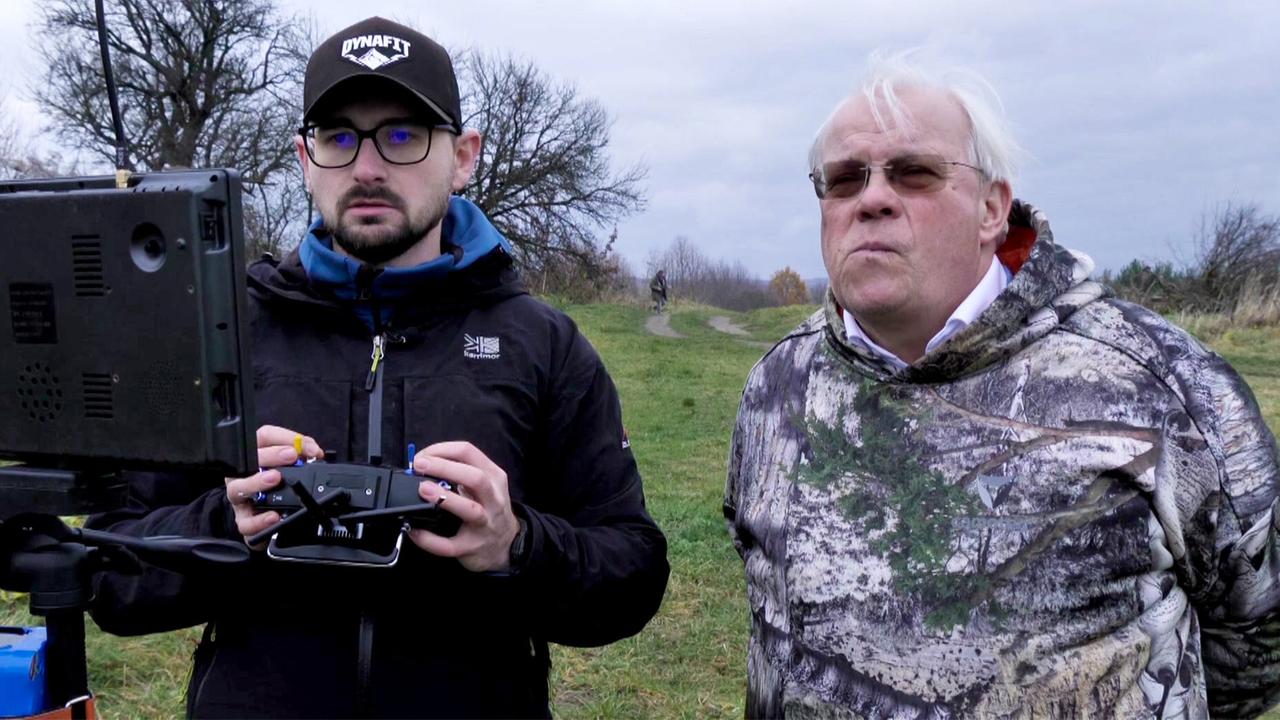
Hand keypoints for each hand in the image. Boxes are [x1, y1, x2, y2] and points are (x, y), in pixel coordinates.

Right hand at [224, 424, 321, 547]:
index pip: (264, 437)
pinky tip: (274, 516)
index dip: (285, 437)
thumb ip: (303, 455)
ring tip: (275, 479)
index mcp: (256, 457)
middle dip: (271, 454)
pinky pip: (245, 523)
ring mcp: (241, 499)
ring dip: (256, 481)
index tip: (305, 447)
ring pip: (238, 488)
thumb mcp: (292, 468)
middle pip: (248, 459)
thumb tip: (314, 452)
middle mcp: (243, 475)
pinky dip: (259, 520)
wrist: (268, 519)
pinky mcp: (244, 521)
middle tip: (291, 455)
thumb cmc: (278, 488)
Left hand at [408, 441, 520, 572]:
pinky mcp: (471, 547)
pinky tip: (415, 531)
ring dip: (444, 498)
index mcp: (494, 477)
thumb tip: (423, 466)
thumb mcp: (486, 485)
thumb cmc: (489, 509)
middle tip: (419, 465)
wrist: (506, 545)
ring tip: (422, 489)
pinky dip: (430, 539)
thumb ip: (462, 473)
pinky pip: (449, 545)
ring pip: (469, 509)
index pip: (469, 452)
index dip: (442, 450)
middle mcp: (493, 499)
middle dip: (445, 467)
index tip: (422, 456)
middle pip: (475, 478)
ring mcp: (484, 524)